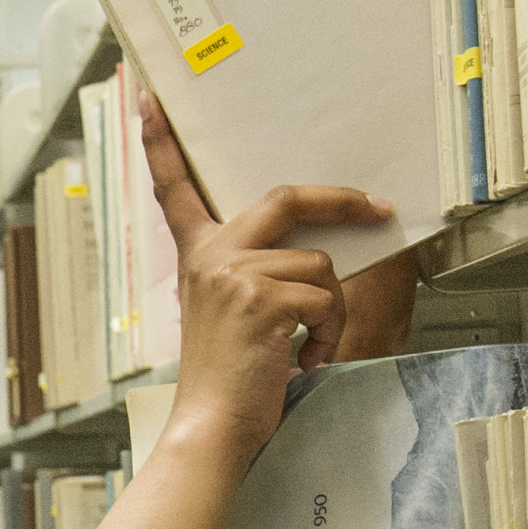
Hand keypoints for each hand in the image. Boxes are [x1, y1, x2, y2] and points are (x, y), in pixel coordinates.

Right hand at [138, 90, 392, 459]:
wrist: (211, 428)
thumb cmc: (227, 382)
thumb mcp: (229, 315)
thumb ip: (253, 276)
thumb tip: (317, 254)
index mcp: (197, 257)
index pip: (173, 189)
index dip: (160, 142)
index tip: (150, 100)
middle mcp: (210, 256)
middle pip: (285, 198)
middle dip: (339, 201)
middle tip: (377, 208)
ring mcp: (234, 274)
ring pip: (317, 264)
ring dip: (329, 310)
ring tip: (305, 348)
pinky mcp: (263, 298)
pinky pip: (325, 296)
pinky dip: (328, 333)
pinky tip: (304, 360)